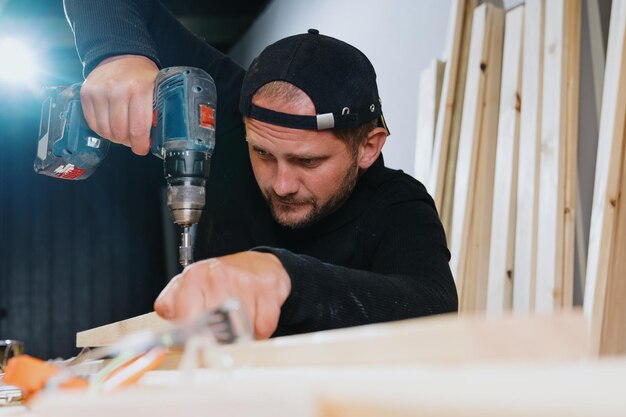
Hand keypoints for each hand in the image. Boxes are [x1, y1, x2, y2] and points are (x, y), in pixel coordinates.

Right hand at [80, 55, 158, 154]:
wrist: (122, 57)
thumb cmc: (142, 77)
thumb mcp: (157, 90)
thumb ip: (156, 113)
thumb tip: (152, 140)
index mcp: (139, 89)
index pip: (138, 128)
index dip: (140, 145)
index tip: (142, 149)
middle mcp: (118, 89)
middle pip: (120, 132)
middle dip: (128, 141)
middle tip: (133, 139)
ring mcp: (100, 91)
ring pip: (105, 131)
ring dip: (115, 137)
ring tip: (122, 132)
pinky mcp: (86, 93)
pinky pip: (92, 124)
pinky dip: (102, 130)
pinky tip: (111, 126)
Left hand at [154, 252, 291, 338]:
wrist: (260, 265)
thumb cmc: (223, 279)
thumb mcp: (190, 284)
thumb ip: (170, 305)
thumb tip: (165, 331)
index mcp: (193, 278)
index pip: (184, 321)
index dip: (191, 341)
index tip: (198, 348)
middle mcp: (216, 277)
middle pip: (213, 332)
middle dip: (218, 340)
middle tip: (221, 334)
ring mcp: (242, 282)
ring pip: (239, 332)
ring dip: (240, 335)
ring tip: (239, 320)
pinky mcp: (267, 289)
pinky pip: (262, 327)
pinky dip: (260, 329)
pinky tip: (256, 316)